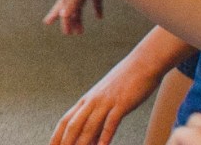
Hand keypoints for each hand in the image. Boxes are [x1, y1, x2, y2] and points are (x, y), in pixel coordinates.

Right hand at [46, 0, 107, 34]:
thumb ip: (70, 3)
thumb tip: (63, 16)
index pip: (62, 10)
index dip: (61, 20)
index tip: (64, 32)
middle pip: (68, 9)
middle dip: (68, 21)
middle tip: (67, 33)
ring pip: (80, 8)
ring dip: (79, 19)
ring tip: (81, 31)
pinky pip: (95, 2)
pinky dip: (96, 10)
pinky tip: (99, 17)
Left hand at [50, 52, 166, 144]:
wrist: (143, 63)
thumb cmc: (126, 82)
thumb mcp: (107, 100)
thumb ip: (98, 119)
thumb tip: (92, 139)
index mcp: (87, 100)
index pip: (66, 120)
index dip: (57, 135)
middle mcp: (93, 101)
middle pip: (73, 124)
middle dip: (65, 141)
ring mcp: (106, 101)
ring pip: (90, 124)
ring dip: (82, 142)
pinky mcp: (121, 103)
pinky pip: (111, 121)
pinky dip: (105, 135)